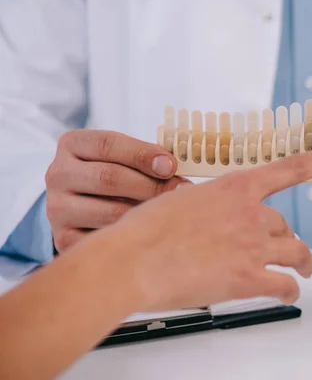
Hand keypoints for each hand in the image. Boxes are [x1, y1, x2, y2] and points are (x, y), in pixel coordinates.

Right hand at [45, 130, 189, 251]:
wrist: (83, 209)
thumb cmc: (115, 175)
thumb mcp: (124, 157)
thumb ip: (146, 158)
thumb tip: (173, 169)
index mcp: (72, 145)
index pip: (109, 145)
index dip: (143, 154)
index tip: (170, 166)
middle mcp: (58, 174)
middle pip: (109, 178)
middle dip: (151, 185)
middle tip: (180, 192)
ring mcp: (58, 208)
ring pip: (111, 211)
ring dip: (146, 213)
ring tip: (169, 212)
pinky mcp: (64, 238)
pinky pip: (105, 238)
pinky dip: (132, 235)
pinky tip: (150, 232)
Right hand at [111, 141, 311, 310]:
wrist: (130, 262)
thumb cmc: (146, 231)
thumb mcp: (180, 200)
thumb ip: (210, 205)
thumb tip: (215, 213)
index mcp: (235, 187)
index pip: (291, 167)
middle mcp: (251, 212)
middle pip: (285, 225)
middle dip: (283, 238)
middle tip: (279, 249)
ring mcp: (252, 245)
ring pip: (296, 252)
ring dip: (303, 263)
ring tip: (304, 271)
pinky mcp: (249, 278)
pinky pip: (286, 284)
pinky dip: (290, 290)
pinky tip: (286, 293)